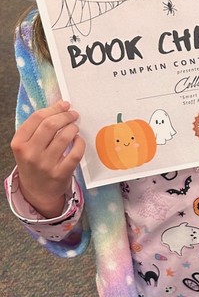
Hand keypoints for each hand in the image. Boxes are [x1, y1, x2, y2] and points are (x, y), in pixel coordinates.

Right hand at [10, 100, 84, 216]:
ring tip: (74, 128)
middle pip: (51, 125)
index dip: (54, 108)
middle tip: (73, 114)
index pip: (37, 118)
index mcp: (19, 143)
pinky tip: (78, 140)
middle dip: (65, 116)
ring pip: (64, 137)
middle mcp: (30, 154)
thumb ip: (37, 128)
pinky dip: (80, 143)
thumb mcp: (26, 146)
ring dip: (73, 128)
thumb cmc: (34, 163)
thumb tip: (60, 106)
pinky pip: (75, 153)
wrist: (37, 191)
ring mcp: (45, 165)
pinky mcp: (60, 174)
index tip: (64, 105)